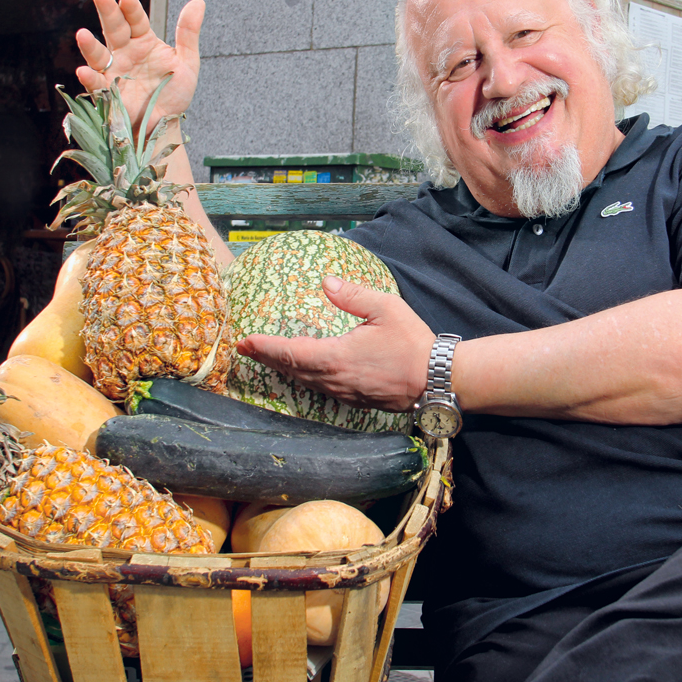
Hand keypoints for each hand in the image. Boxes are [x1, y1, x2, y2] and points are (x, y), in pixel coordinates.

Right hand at [75, 0, 204, 127]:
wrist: (166, 123)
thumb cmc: (173, 92)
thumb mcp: (187, 63)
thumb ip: (188, 33)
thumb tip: (198, 2)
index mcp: (143, 42)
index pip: (136, 20)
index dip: (131, 8)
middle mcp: (124, 53)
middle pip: (114, 29)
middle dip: (107, 12)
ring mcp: (114, 72)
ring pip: (99, 55)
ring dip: (90, 45)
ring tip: (82, 34)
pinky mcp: (108, 94)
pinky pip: (96, 85)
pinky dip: (90, 79)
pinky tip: (84, 71)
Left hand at [236, 277, 434, 411]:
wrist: (437, 380)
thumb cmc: (412, 344)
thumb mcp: (384, 308)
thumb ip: (352, 295)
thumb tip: (326, 282)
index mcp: (335, 357)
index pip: (289, 352)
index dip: (264, 347)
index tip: (244, 342)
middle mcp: (334, 379)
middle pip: (292, 370)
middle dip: (268, 358)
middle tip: (248, 349)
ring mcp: (344, 392)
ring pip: (305, 382)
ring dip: (286, 369)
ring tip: (272, 358)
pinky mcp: (356, 400)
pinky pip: (321, 388)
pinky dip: (306, 378)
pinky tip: (307, 372)